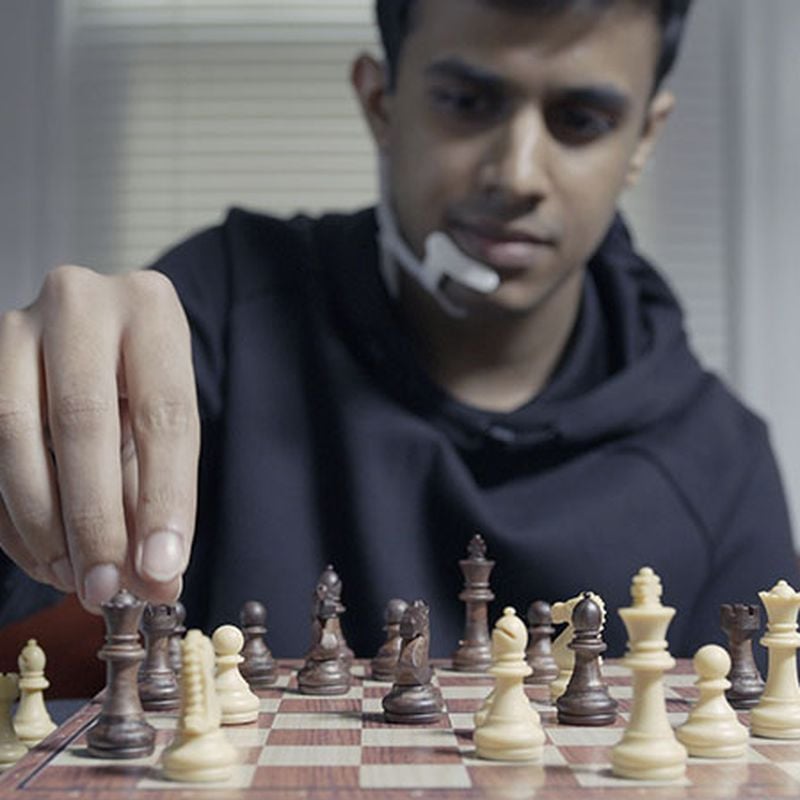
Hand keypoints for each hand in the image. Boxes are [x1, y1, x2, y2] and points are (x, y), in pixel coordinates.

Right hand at [0, 266, 198, 609]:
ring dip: (44, 523)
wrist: (94, 333)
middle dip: (93, 519)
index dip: (165, 499)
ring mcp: (17, 324)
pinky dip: (12, 515)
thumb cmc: (139, 383)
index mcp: (150, 309)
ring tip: (75, 578)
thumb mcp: (162, 423)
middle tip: (105, 588)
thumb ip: (158, 493)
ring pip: (15, 432)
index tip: (161, 571)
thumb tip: (156, 582)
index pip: (165, 414)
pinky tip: (43, 555)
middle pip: (82, 421)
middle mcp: (80, 302)